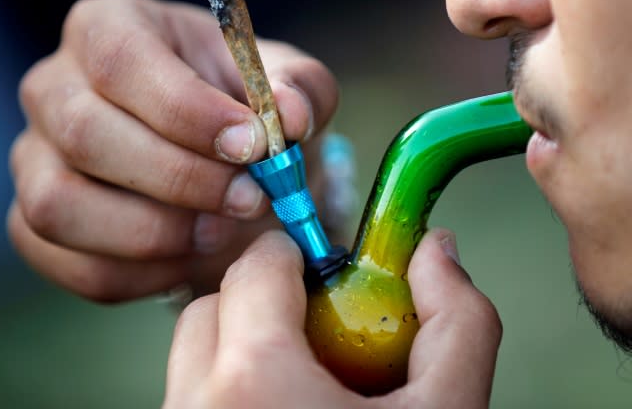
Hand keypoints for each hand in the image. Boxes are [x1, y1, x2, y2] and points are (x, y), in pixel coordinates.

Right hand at [7, 0, 338, 300]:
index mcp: (106, 28)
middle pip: (85, 134)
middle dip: (179, 178)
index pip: (121, 60)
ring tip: (220, 231)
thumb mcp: (279, 83)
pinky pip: (74, 265)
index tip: (254, 146)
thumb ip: (299, 88)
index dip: (186, 110)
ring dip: (153, 233)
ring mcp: (32, 159)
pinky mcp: (34, 224)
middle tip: (251, 199)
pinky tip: (192, 258)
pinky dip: (143, 276)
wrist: (212, 156)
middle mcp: (53, 88)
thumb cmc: (236, 106)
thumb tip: (292, 116)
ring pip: (59, 205)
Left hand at [164, 228, 500, 407]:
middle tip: (317, 327)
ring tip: (300, 375)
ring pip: (192, 350)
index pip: (257, 267)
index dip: (296, 258)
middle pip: (213, 305)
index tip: (326, 274)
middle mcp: (195, 404)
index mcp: (253, 380)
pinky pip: (187, 391)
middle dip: (262, 300)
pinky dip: (224, 384)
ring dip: (240, 343)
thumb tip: (435, 250)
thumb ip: (456, 322)